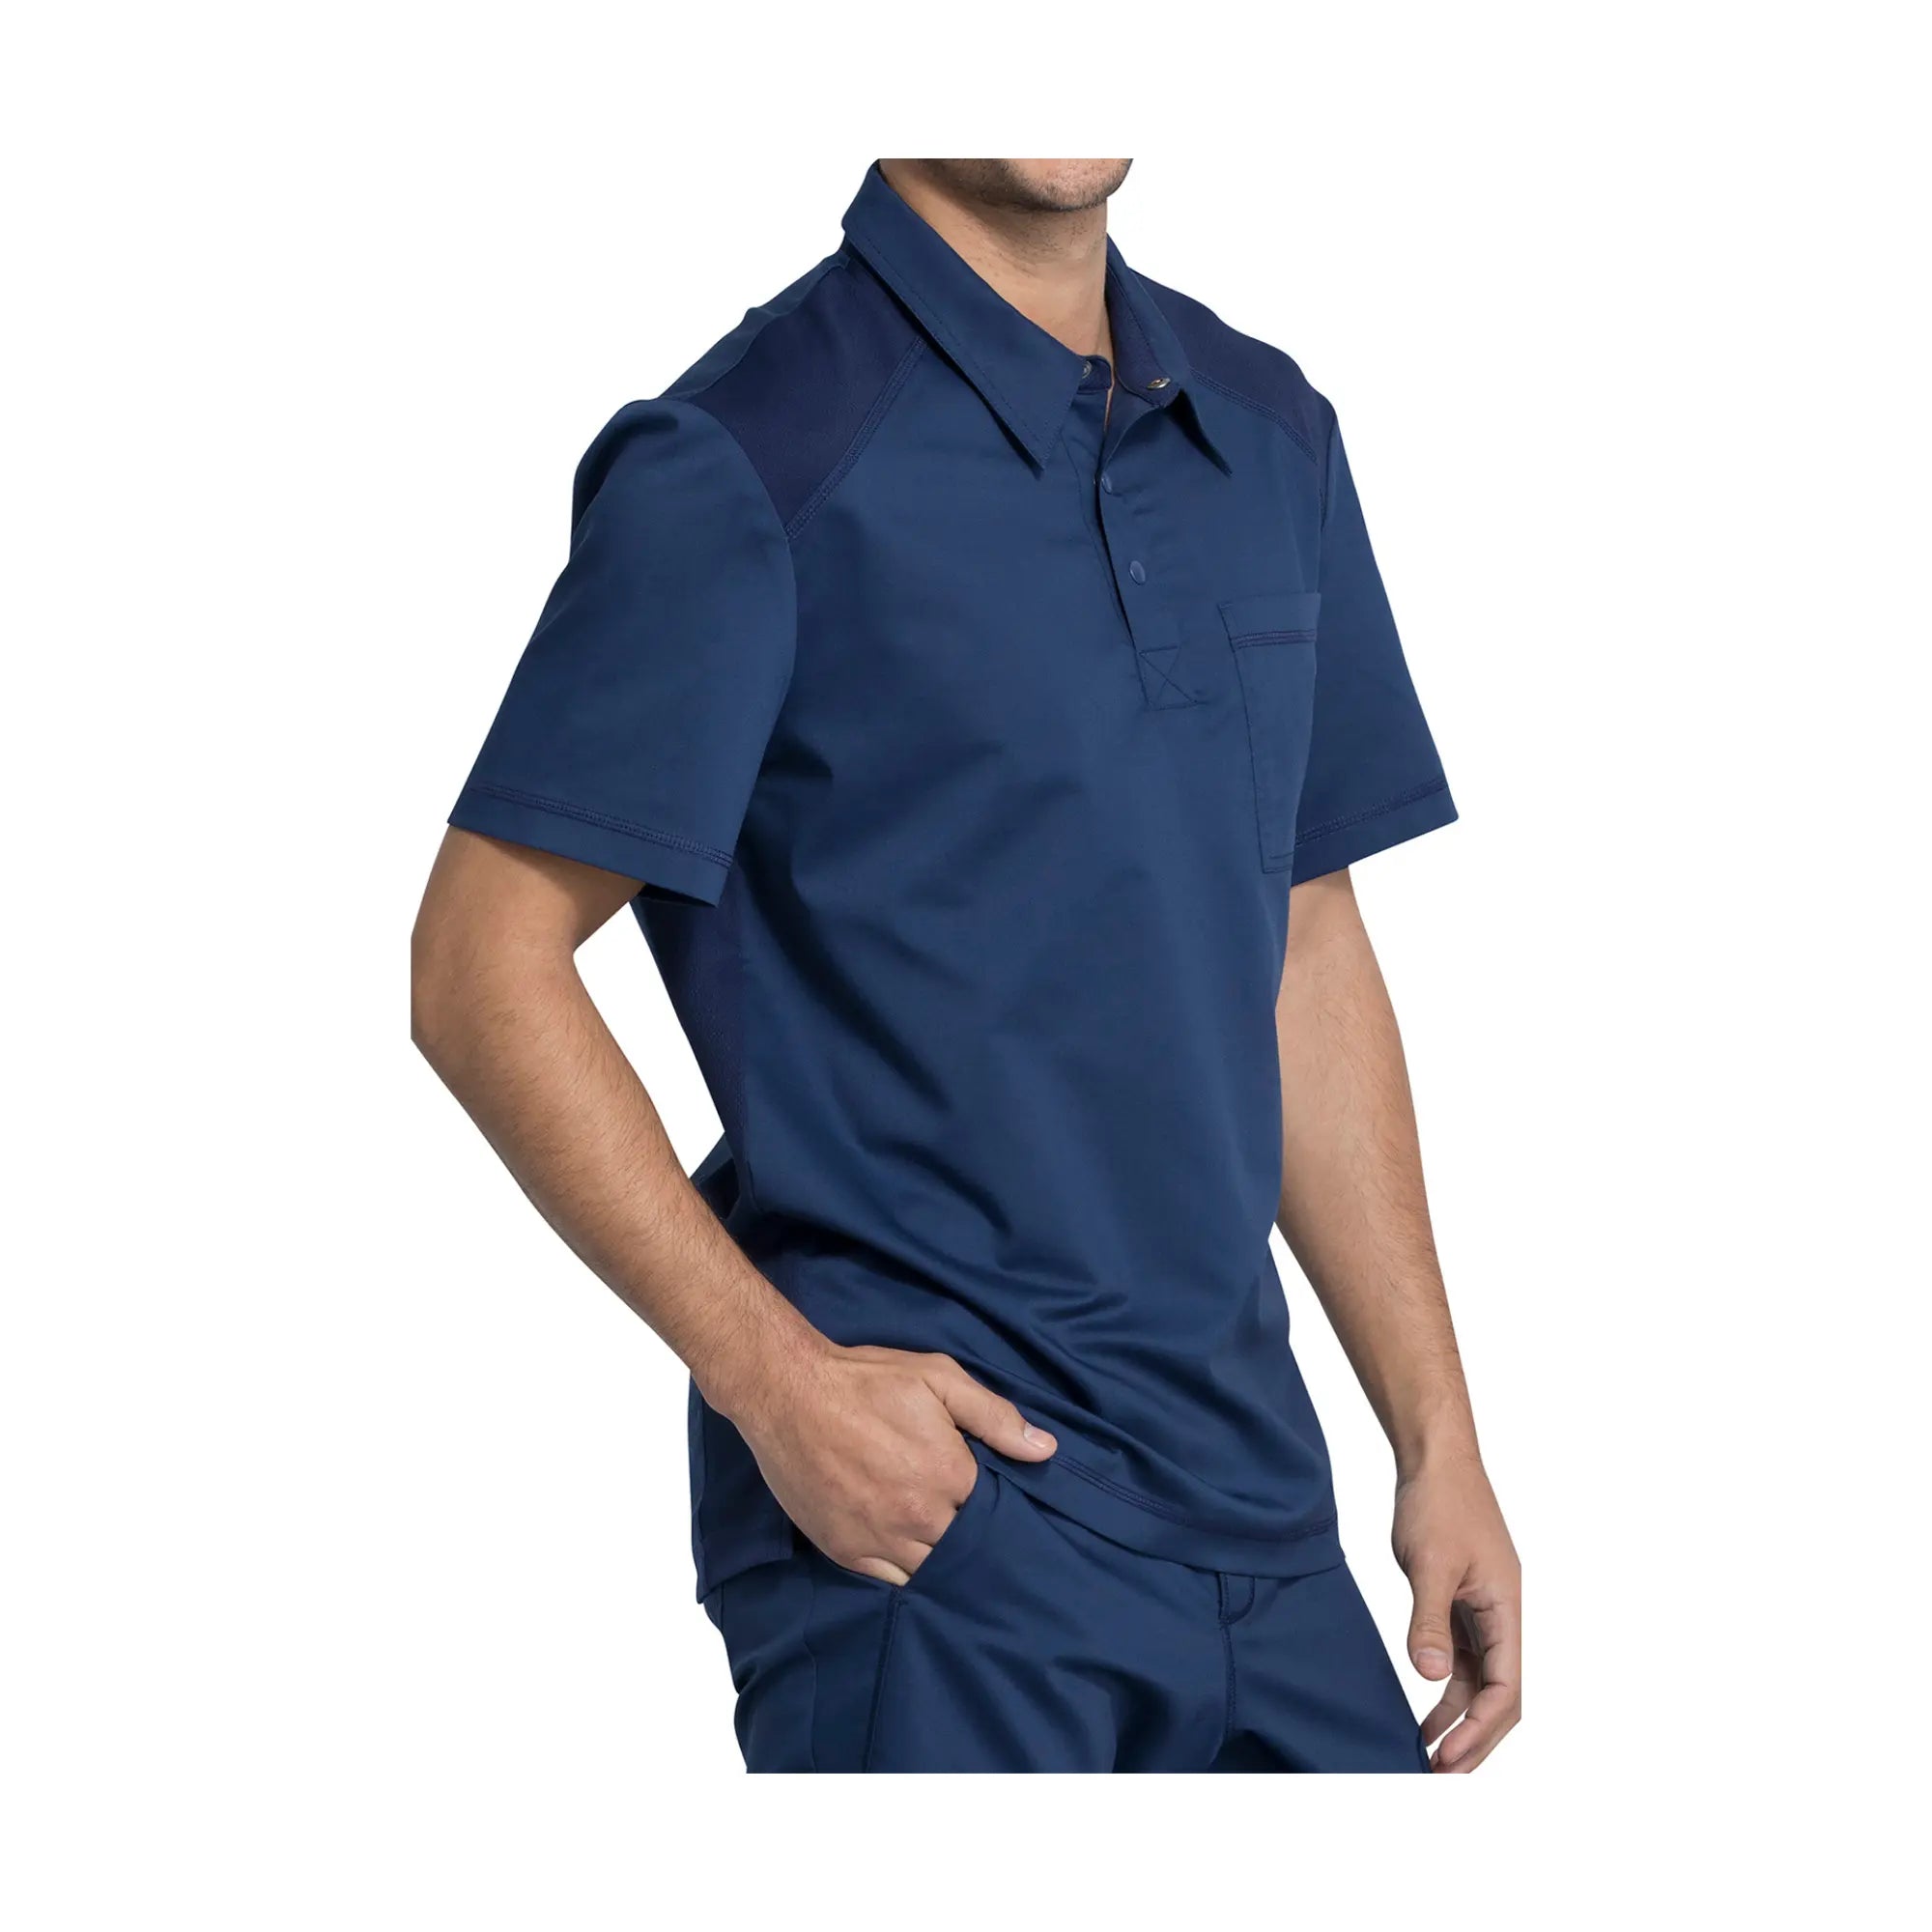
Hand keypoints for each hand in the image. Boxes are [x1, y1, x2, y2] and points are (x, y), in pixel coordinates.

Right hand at [732, 1341, 1057, 1583]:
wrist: (788, 1392)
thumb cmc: (865, 1380)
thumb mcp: (938, 1378)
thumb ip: (994, 1416)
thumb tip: (1046, 1450)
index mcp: (951, 1475)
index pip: (995, 1513)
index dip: (996, 1508)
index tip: (991, 1501)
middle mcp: (921, 1517)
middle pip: (965, 1548)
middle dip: (970, 1537)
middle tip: (966, 1523)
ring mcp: (882, 1540)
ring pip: (931, 1572)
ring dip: (941, 1561)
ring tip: (941, 1542)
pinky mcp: (847, 1553)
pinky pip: (891, 1582)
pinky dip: (905, 1574)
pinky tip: (909, 1557)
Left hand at [1392, 1446, 1520, 1771]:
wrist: (1434, 1458)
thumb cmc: (1439, 1501)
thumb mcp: (1430, 1563)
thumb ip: (1429, 1620)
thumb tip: (1430, 1676)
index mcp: (1507, 1608)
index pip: (1505, 1688)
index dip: (1480, 1729)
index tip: (1448, 1758)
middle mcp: (1501, 1615)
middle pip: (1500, 1694)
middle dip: (1475, 1737)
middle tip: (1440, 1773)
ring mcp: (1483, 1609)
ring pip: (1479, 1679)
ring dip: (1458, 1717)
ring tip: (1427, 1751)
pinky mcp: (1462, 1601)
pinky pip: (1461, 1657)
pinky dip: (1446, 1687)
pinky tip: (1425, 1707)